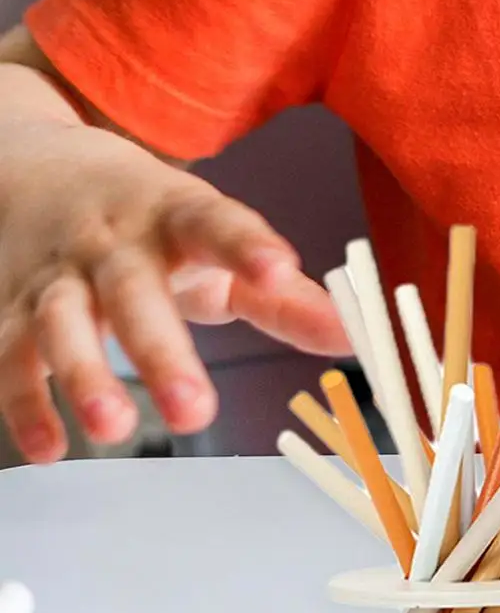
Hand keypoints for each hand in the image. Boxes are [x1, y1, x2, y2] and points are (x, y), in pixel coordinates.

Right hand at [0, 122, 348, 461]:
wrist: (33, 165)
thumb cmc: (150, 219)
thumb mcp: (215, 241)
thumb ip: (281, 294)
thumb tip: (353, 337)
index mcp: (176, 215)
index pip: (216, 224)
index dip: (248, 245)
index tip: (280, 269)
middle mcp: (113, 242)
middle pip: (133, 291)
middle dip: (161, 351)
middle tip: (195, 410)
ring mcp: (57, 274)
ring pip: (61, 322)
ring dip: (84, 375)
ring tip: (114, 427)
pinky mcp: (10, 307)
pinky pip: (12, 356)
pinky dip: (26, 403)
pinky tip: (51, 446)